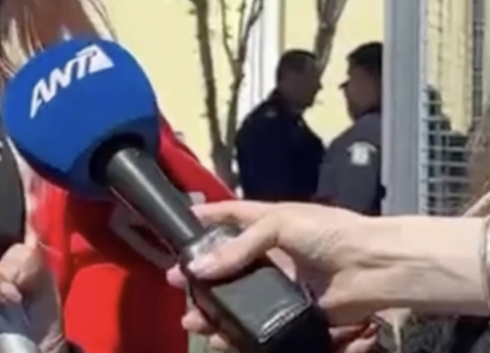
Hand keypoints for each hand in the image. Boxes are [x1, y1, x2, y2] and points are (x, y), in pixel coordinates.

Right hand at [165, 201, 385, 350]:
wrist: (377, 268)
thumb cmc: (332, 234)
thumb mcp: (280, 225)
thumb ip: (240, 246)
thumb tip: (200, 267)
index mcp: (270, 223)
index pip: (231, 216)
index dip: (206, 218)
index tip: (179, 225)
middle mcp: (273, 253)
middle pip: (228, 263)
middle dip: (201, 274)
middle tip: (176, 282)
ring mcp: (283, 284)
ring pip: (240, 298)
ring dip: (214, 308)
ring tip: (192, 319)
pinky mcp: (294, 312)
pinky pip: (261, 323)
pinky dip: (239, 332)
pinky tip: (221, 337)